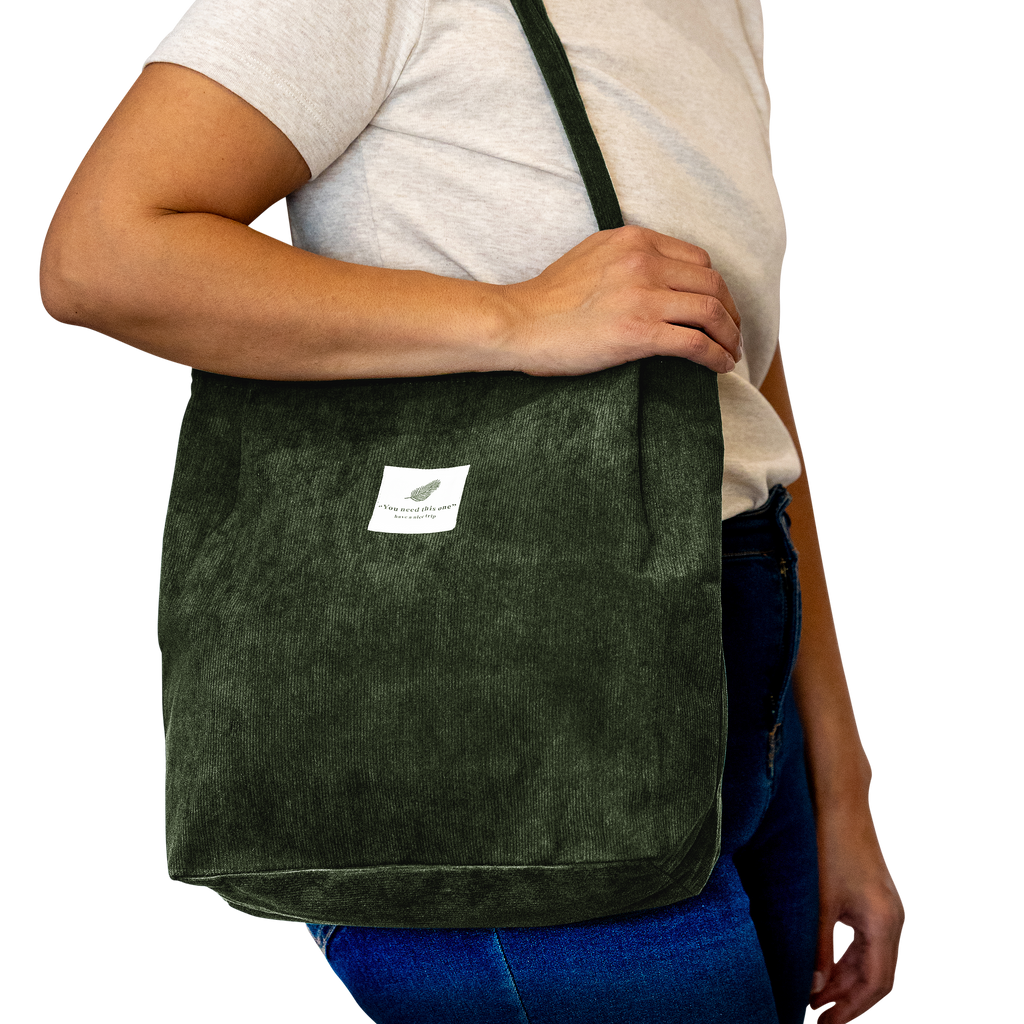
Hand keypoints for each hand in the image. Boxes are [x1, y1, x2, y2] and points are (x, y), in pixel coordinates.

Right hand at [500, 224, 742, 376]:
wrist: (519, 322)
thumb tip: (654, 278)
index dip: (713, 285)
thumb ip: (626, 258)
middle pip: (711, 283)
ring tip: (731, 352)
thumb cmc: (547, 299)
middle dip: (730, 311)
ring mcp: (644, 297)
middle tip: (733, 332)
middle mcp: (644, 262)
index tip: (717, 305)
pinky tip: (720, 366)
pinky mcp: (640, 333)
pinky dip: (716, 356)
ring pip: (711, 312)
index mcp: (634, 241)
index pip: (696, 258)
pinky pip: (696, 343)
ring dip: (730, 335)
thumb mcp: (591, 256)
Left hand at [808, 811, 906, 1021]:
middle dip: (849, 1003)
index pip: (876, 985)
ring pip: (872, 963)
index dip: (852, 1010)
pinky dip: (848, 962)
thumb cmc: (830, 844)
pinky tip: (825, 973)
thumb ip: (818, 947)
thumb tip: (813, 988)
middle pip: (877, 979)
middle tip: (818, 1021)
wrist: (842, 803)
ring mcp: (887, 910)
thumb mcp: (820, 900)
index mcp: (884, 923)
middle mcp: (894, 920)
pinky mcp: (876, 901)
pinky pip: (867, 945)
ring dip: (846, 984)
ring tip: (817, 1003)